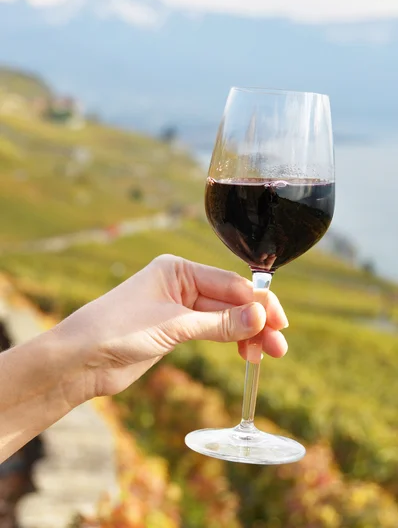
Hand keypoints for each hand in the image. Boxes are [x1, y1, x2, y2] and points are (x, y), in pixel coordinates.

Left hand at [59, 255, 287, 401]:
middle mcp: (180, 285)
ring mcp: (178, 308)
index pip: (229, 283)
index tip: (279, 322)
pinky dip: (229, 341)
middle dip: (255, 322)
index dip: (257, 302)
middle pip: (229, 301)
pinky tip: (245, 351)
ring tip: (268, 355)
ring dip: (246, 334)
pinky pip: (211, 332)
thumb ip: (218, 323)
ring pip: (223, 319)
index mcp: (178, 270)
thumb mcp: (173, 325)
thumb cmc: (117, 329)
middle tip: (280, 346)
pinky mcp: (174, 331)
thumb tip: (260, 318)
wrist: (79, 359)